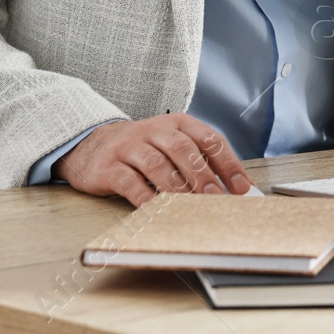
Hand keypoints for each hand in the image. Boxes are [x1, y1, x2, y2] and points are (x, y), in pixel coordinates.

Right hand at [55, 115, 251, 207]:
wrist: (91, 145)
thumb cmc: (141, 150)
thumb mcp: (169, 146)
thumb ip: (196, 162)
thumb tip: (228, 190)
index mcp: (177, 123)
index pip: (209, 139)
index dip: (228, 163)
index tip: (242, 187)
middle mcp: (154, 130)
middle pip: (183, 150)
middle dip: (203, 175)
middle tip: (217, 198)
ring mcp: (130, 146)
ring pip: (157, 164)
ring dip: (177, 187)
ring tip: (190, 206)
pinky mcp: (108, 166)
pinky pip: (129, 182)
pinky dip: (145, 197)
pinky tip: (157, 210)